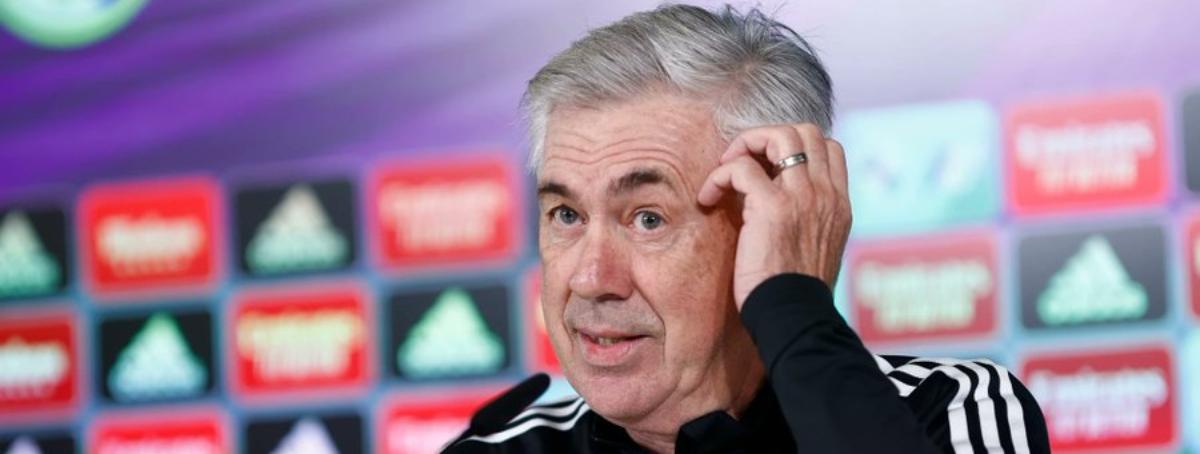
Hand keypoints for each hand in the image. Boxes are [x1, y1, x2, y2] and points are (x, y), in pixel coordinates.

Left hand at [697, 124, 851, 310]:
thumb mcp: (817, 248)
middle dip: (767, 138)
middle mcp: (826, 194)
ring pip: (778, 136)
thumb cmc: (795, 294)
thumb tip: (777, 206)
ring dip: (744, 146)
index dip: (795, 147)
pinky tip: (708, 200)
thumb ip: (808, 220)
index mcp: (839, 204)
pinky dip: (719, 176)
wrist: (794, 317)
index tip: (767, 170)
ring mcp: (802, 196)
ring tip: (725, 174)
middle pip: (805, 131)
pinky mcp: (772, 206)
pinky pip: (741, 167)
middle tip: (741, 165)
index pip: (829, 147)